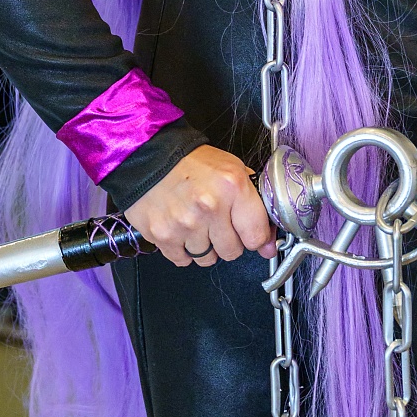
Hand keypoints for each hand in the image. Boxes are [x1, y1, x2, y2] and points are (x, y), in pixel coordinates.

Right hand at [126, 147, 273, 266]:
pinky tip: (181, 230)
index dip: (254, 237)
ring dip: (204, 246)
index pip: (256, 236)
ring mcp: (185, 224)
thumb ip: (254, 205)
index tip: (249, 234)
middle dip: (228, 241)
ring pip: (207, 259)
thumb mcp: (232, 169)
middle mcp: (210, 207)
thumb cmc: (192, 163)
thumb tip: (267, 244)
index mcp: (233, 187)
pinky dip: (183, 250)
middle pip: (232, 251)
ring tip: (195, 222)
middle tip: (217, 223)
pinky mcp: (163, 235)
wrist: (149, 157)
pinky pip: (183, 260)